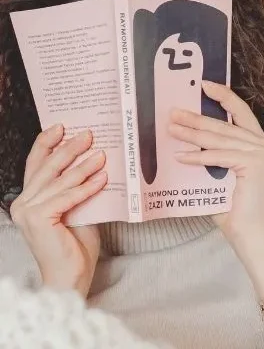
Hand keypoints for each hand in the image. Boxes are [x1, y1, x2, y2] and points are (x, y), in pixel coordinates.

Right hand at [10, 125, 107, 297]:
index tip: (62, 126)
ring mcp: (28, 212)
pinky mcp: (38, 220)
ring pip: (59, 181)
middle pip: (48, 168)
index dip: (47, 143)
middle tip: (89, 134)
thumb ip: (77, 188)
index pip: (36, 164)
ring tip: (102, 153)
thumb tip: (96, 159)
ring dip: (83, 166)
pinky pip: (67, 197)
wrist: (72, 275)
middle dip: (69, 148)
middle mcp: (23, 203)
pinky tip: (103, 177)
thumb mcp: (77, 207)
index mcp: (29, 198)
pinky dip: (86, 187)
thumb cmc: (76, 244)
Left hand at [169, 81, 263, 241]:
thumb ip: (214, 156)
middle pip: (226, 126)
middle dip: (197, 118)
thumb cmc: (234, 209)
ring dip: (192, 134)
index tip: (205, 85)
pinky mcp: (255, 164)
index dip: (225, 97)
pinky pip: (220, 157)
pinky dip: (199, 157)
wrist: (251, 235)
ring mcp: (263, 154)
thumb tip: (185, 138)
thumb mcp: (222, 175)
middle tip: (173, 112)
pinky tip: (181, 156)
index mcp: (262, 145)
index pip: (242, 114)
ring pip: (220, 139)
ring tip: (171, 129)